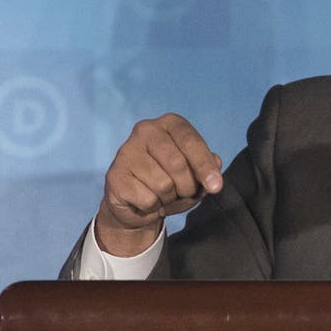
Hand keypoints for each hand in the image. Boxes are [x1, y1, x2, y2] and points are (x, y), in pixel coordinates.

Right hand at [94, 113, 223, 256]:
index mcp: (170, 123)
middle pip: (178, 165)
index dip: (205, 166)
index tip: (215, 187)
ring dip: (170, 199)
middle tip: (182, 193)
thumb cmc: (172, 182)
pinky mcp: (115, 175)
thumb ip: (209, 167)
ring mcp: (126, 151)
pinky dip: (154, 207)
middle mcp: (146, 130)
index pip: (191, 142)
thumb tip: (216, 163)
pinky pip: (148, 200)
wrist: (137, 203)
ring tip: (163, 196)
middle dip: (187, 188)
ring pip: (164, 185)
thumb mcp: (196, 174)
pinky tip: (147, 201)